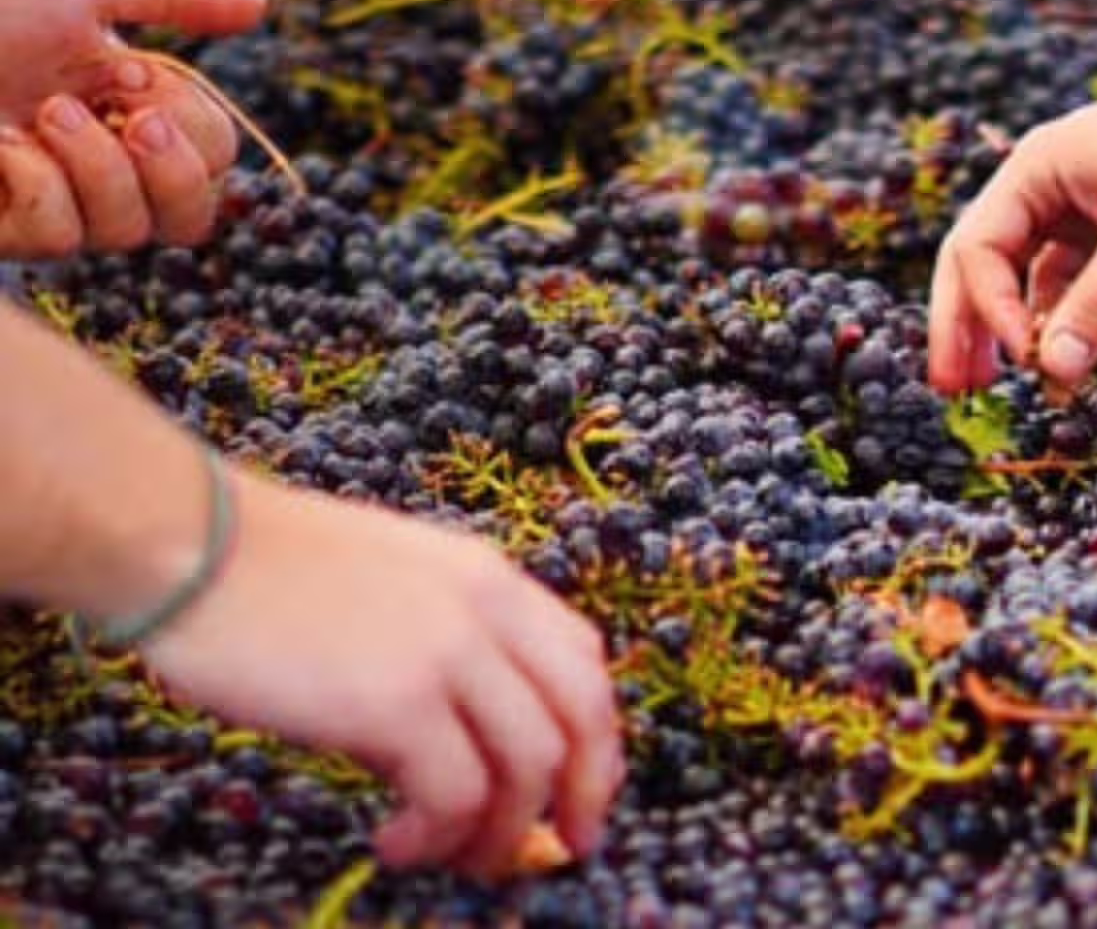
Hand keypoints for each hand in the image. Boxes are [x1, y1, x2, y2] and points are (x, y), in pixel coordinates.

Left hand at [0, 0, 265, 257]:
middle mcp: (93, 167)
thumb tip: (261, 8)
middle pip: (192, 218)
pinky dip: (31, 181)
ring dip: (94, 165)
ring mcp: (44, 205)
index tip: (140, 78)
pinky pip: (56, 236)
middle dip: (172, 166)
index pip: (214, 157)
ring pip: (126, 232)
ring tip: (39, 113)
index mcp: (121, 108)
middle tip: (126, 112)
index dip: (197, 128)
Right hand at [143, 472, 624, 880]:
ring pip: (531, 767)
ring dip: (500, 832)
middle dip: (583, 795)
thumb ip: (448, 649)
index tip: (579, 792)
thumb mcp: (395, 587)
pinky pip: (457, 795)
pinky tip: (397, 841)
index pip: (584, 661)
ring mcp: (449, 654)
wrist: (194, 547)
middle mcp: (488, 610)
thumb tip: (463, 755)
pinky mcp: (396, 702)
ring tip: (452, 856)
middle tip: (553, 851)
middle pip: (582, 716)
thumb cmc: (272, 573)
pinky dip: (439, 836)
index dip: (594, 737)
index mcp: (491, 578)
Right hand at [928, 53, 1096, 395]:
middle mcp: (1047, 184)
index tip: (1021, 360)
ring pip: (1026, 274)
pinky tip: (1060, 358)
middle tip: (952, 391)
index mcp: (1037, 168)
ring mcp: (1080, 203)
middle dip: (967, 324)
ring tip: (997, 386)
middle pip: (983, 262)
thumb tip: (1053, 370)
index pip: (978, 248)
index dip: (987, 310)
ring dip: (1013, 327)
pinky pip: (1072, 277)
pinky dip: (1063, 316)